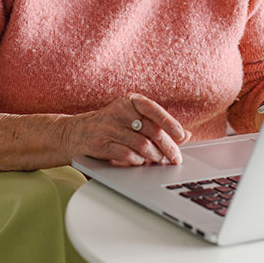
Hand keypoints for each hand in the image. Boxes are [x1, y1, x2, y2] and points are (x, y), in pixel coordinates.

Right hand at [68, 93, 191, 165]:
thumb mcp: (133, 119)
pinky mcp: (100, 143)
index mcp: (130, 101)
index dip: (171, 123)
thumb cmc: (112, 125)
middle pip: (151, 130)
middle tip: (175, 158)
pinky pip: (126, 154)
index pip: (154, 110)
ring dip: (154, 156)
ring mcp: (108, 127)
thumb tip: (186, 135)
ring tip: (160, 161)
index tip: (182, 136)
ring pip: (141, 144)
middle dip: (167, 147)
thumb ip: (158, 125)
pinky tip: (141, 162)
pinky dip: (137, 160)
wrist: (77, 132)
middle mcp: (119, 111)